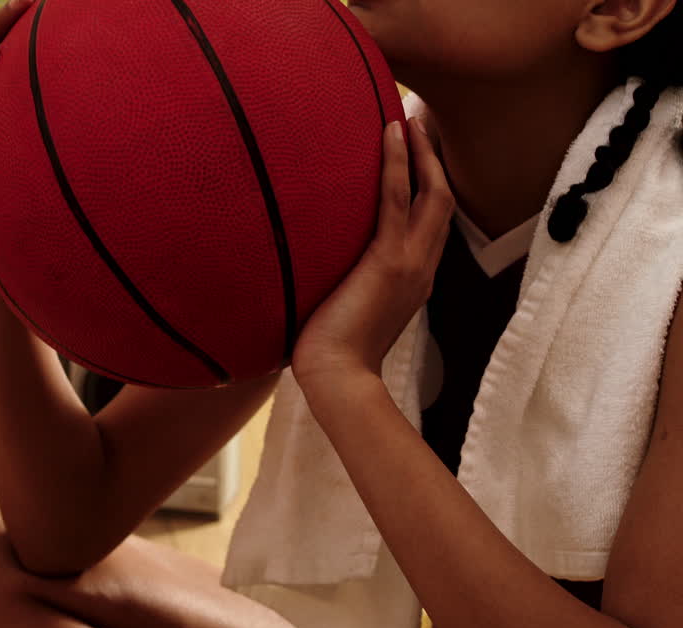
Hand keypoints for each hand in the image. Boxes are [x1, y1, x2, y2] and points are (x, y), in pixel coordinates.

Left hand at [291, 118, 453, 390]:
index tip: (419, 157)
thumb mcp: (347, 309)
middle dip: (433, 160)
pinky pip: (396, 200)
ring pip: (429, 194)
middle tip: (421, 124)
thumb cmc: (330, 353)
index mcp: (413, 279)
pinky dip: (397, 164)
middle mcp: (421, 267)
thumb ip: (346, 284)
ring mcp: (410, 263)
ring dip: (420, 153)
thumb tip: (318, 269)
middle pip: (441, 201)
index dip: (428, 187)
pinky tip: (391, 134)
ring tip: (407, 118)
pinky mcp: (388, 261)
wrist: (336, 378)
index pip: (430, 224)